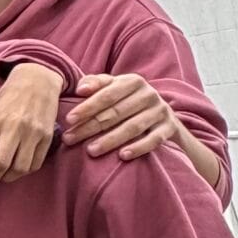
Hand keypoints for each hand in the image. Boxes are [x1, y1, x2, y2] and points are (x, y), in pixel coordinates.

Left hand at [0, 63, 60, 192]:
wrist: (38, 79)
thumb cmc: (9, 97)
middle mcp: (13, 128)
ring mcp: (32, 133)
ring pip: (19, 169)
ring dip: (9, 177)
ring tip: (4, 173)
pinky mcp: (47, 137)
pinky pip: (35, 164)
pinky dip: (25, 171)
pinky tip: (19, 165)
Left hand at [67, 73, 182, 161]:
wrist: (163, 114)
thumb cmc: (127, 100)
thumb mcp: (113, 87)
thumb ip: (96, 84)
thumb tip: (80, 88)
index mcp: (133, 81)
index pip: (107, 95)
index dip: (87, 106)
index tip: (69, 119)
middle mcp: (148, 94)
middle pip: (116, 112)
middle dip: (91, 126)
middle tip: (70, 139)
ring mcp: (160, 111)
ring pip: (132, 127)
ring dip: (110, 140)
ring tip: (90, 150)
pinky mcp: (168, 128)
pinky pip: (153, 140)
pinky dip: (138, 148)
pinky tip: (122, 156)